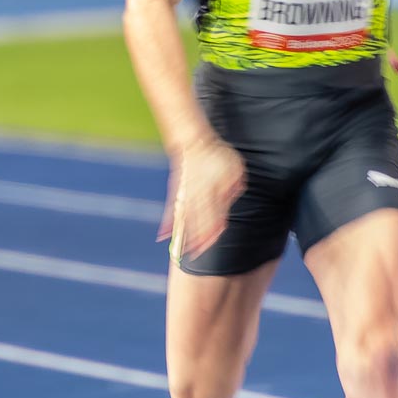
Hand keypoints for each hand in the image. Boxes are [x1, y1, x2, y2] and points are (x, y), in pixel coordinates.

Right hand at [159, 137, 245, 263]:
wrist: (193, 142)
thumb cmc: (217, 154)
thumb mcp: (235, 168)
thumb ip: (235, 185)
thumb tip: (235, 196)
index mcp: (213, 190)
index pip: (215, 214)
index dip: (214, 229)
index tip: (213, 241)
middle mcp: (198, 195)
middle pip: (198, 221)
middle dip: (198, 239)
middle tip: (197, 255)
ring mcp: (185, 195)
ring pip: (185, 219)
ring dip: (184, 236)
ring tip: (183, 251)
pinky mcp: (176, 193)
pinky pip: (171, 211)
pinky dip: (167, 224)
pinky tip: (163, 235)